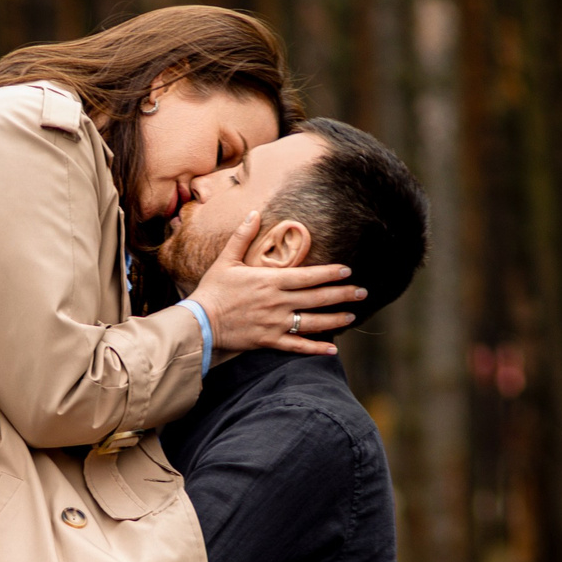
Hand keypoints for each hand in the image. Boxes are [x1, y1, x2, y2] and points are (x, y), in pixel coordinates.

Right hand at [188, 211, 365, 356]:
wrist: (199, 322)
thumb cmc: (212, 290)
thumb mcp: (226, 260)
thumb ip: (242, 236)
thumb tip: (253, 213)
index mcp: (271, 281)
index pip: (309, 276)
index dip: (331, 273)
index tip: (348, 271)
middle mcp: (278, 302)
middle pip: (318, 298)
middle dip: (343, 294)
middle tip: (362, 292)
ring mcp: (275, 323)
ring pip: (313, 321)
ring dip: (335, 319)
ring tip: (351, 316)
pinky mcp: (269, 340)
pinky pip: (297, 346)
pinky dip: (316, 347)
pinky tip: (332, 348)